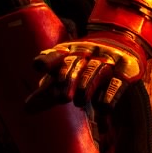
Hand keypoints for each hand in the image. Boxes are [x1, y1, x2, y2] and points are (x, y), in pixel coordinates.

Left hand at [33, 37, 150, 125]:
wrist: (122, 42)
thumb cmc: (84, 65)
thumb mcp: (65, 73)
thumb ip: (47, 91)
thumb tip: (26, 109)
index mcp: (68, 53)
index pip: (55, 55)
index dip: (48, 61)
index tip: (39, 66)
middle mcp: (86, 54)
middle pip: (74, 65)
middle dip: (67, 80)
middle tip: (62, 98)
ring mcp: (107, 61)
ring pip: (94, 73)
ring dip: (85, 90)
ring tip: (79, 103)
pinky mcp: (125, 72)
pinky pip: (115, 86)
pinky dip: (106, 100)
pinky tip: (102, 110)